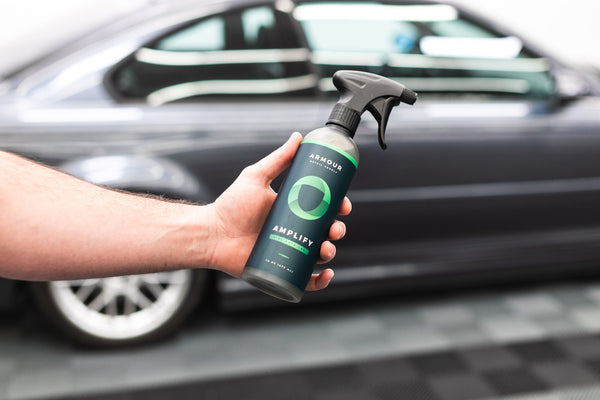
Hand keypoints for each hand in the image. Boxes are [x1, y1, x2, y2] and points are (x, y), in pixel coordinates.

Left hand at [207, 132, 351, 290]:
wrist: (211, 234)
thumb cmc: (230, 206)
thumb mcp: (256, 178)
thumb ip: (278, 159)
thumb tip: (299, 137)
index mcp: (292, 210)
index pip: (323, 208)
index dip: (337, 208)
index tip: (343, 206)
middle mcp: (293, 230)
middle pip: (324, 232)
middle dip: (336, 231)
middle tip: (334, 229)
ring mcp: (289, 252)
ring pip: (318, 255)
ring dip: (330, 252)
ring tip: (325, 249)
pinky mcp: (282, 272)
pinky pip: (307, 280)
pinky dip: (320, 280)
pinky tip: (325, 273)